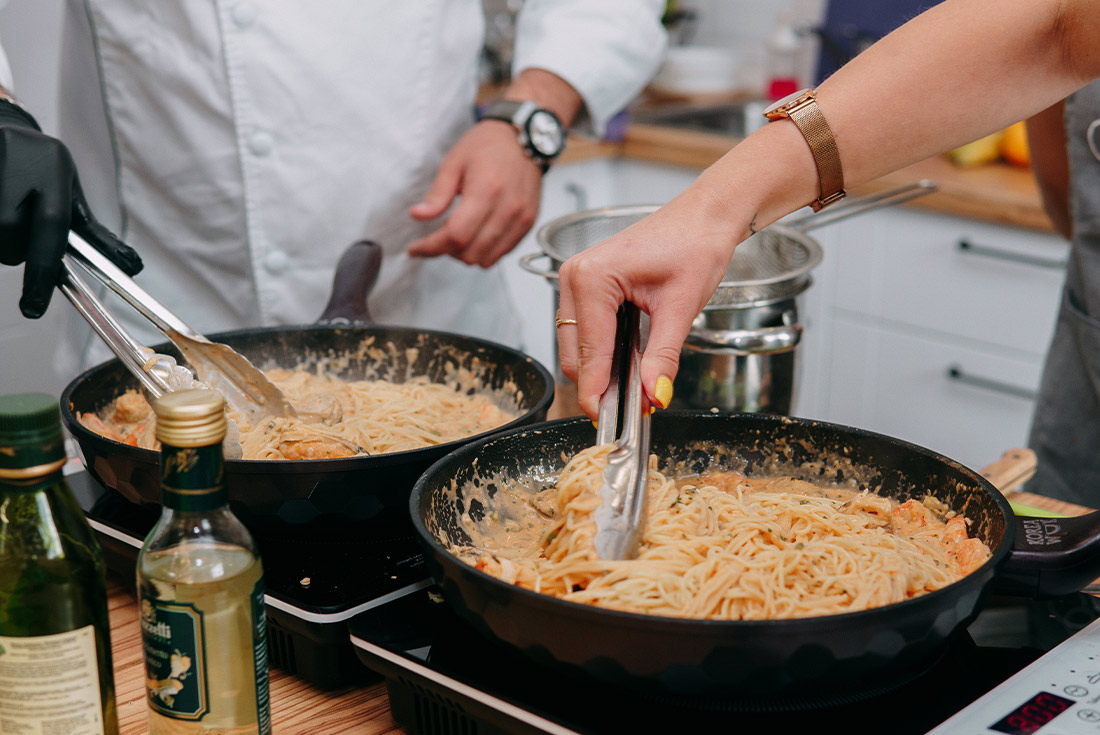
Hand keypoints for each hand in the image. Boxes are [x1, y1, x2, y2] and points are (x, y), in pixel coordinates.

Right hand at [0, 102, 141, 317]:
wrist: (7, 127)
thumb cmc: (45, 171)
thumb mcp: (71, 194)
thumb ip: (96, 234)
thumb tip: (132, 268)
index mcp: (54, 169)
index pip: (51, 226)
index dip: (42, 270)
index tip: (34, 308)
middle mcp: (19, 159)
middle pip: (10, 236)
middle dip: (15, 249)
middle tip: (20, 236)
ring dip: (2, 241)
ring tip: (8, 220)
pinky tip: (1, 205)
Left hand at [406, 120, 541, 267]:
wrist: (524, 139)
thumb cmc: (487, 146)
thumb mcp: (454, 163)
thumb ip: (437, 194)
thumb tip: (418, 215)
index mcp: (487, 190)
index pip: (456, 235)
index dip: (431, 247)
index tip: (416, 249)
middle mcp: (508, 208)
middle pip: (469, 252)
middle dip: (446, 251)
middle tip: (436, 236)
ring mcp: (521, 219)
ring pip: (485, 259)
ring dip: (465, 254)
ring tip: (457, 234)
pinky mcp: (528, 224)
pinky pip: (501, 254)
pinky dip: (483, 251)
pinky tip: (475, 234)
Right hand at [555, 192, 741, 417]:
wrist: (704, 217)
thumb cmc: (695, 245)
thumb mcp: (682, 307)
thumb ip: (663, 356)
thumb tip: (654, 396)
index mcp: (592, 277)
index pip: (590, 350)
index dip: (598, 390)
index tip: (609, 420)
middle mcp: (574, 276)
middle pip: (574, 353)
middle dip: (600, 384)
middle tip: (635, 407)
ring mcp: (575, 280)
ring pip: (576, 345)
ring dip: (601, 369)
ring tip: (636, 386)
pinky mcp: (585, 284)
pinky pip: (584, 330)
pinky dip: (603, 352)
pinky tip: (628, 362)